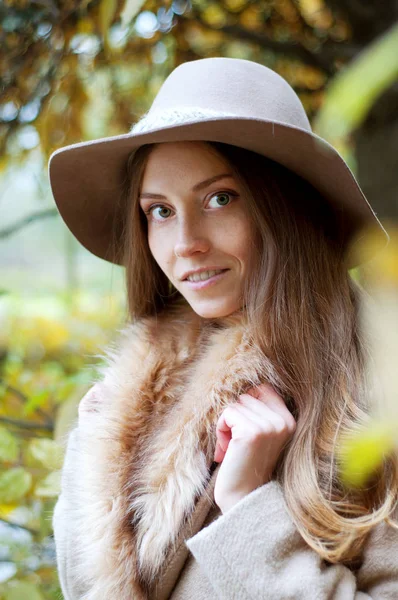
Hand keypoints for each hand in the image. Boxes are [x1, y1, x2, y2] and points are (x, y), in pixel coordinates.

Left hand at [213, 383, 295, 513]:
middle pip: (247, 395)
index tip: (244, 429)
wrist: (243, 498)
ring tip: (232, 448)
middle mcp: (283, 422)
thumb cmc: (246, 466)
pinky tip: (226, 450)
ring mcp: (269, 426)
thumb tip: (248, 388)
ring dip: (227, 425)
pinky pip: (227, 413)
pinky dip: (221, 429)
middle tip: (236, 444)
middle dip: (236, 417)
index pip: (264, 389)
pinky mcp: (251, 432)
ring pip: (236, 404)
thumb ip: (261, 412)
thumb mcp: (262, 436)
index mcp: (290, 421)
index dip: (248, 404)